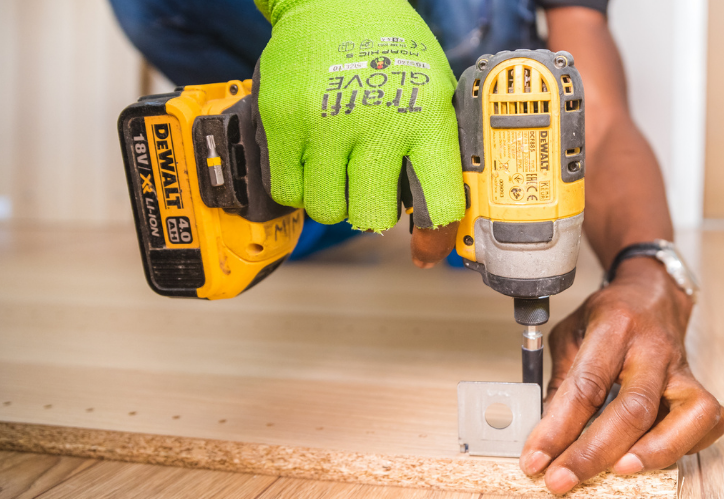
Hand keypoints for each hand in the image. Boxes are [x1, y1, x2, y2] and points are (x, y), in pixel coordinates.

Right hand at [252, 0, 465, 249]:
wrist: (334, 0)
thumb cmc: (391, 50)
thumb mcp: (434, 92)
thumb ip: (437, 150)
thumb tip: (440, 217)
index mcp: (426, 118)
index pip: (438, 202)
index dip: (435, 236)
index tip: (427, 248)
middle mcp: (378, 123)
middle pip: (373, 218)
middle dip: (373, 212)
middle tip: (370, 188)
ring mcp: (326, 123)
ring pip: (327, 210)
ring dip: (334, 200)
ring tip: (339, 168)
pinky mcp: (283, 121)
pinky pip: (287, 190)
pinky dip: (299, 186)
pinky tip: (312, 161)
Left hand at [519, 257, 723, 493]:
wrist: (652, 293)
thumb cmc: (609, 315)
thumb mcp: (571, 334)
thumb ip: (561, 382)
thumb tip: (546, 436)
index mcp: (614, 327)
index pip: (586, 386)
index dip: (557, 429)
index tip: (535, 459)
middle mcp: (653, 348)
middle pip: (634, 408)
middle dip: (594, 453)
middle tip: (563, 479)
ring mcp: (682, 368)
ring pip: (687, 416)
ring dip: (653, 452)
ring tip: (618, 471)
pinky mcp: (699, 384)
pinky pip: (708, 421)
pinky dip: (686, 445)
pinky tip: (655, 454)